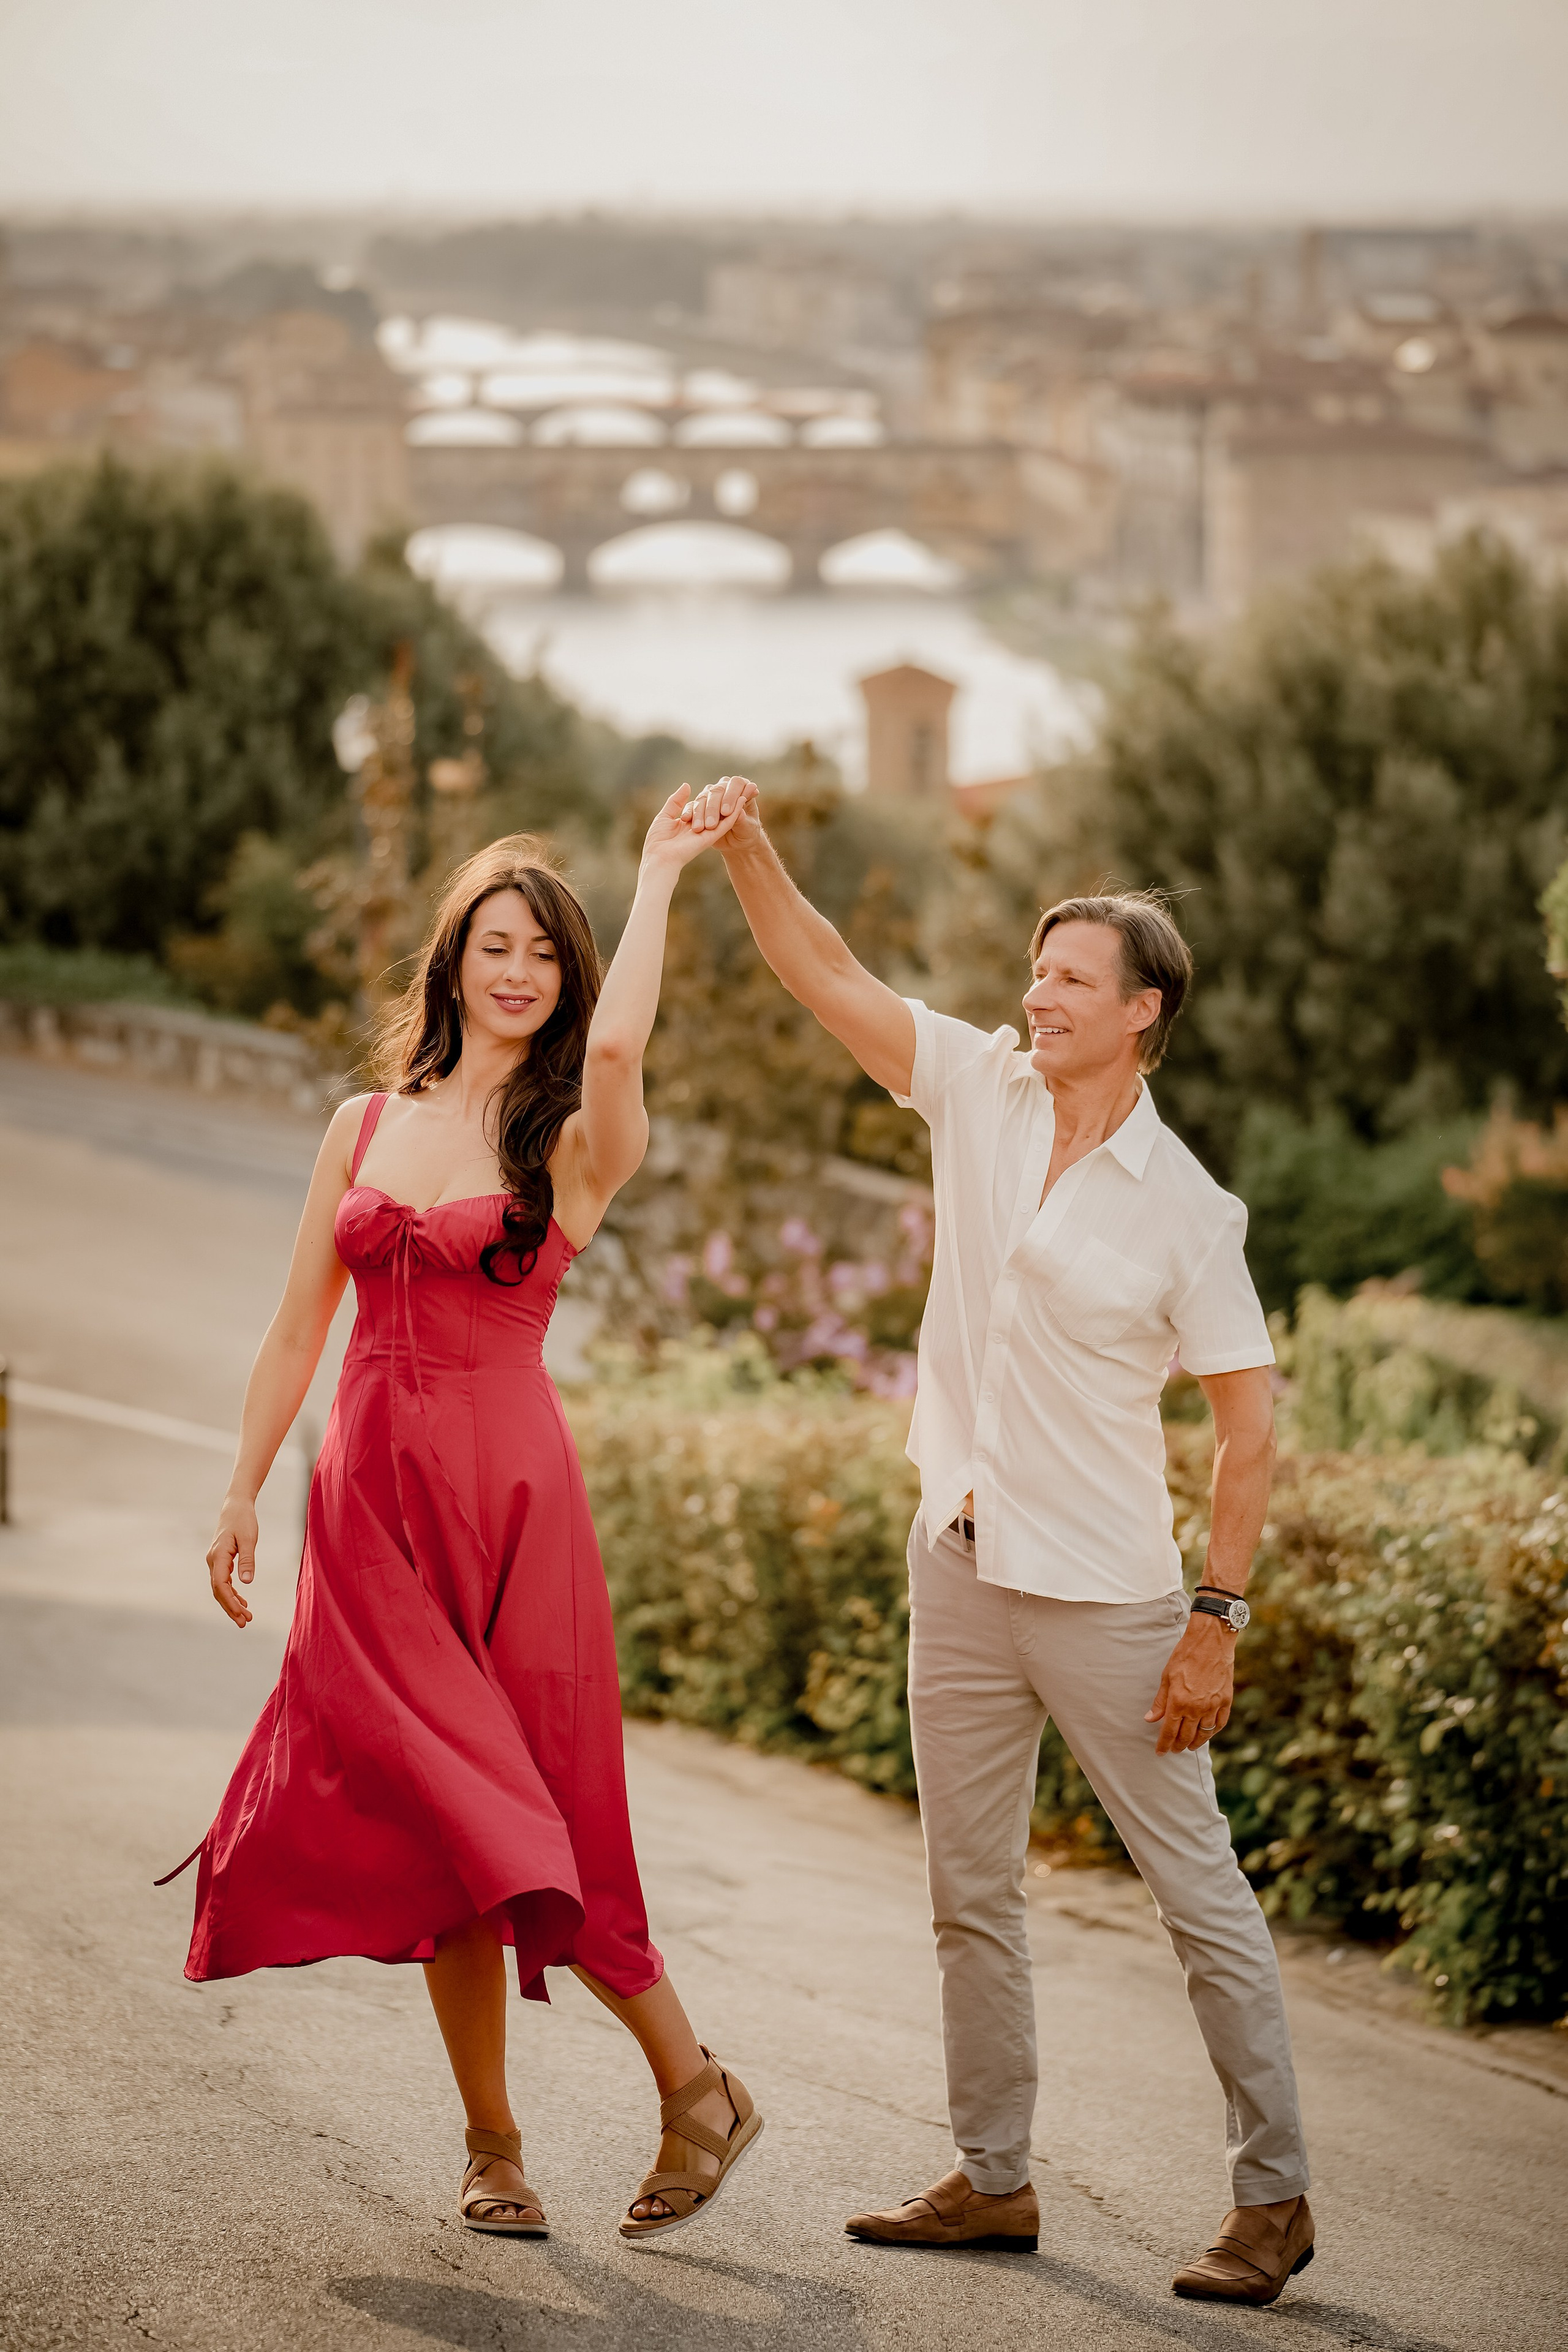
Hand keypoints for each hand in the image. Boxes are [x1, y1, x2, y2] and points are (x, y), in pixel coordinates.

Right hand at [207, 1495, 258, 1626]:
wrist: (235, 1507)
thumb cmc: (243, 1520)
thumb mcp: (249, 1539)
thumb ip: (248, 1560)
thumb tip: (246, 1582)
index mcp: (218, 1556)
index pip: (220, 1585)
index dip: (230, 1602)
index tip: (242, 1614)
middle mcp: (213, 1561)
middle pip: (219, 1591)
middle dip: (231, 1608)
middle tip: (244, 1623)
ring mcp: (215, 1561)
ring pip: (221, 1588)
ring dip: (232, 1603)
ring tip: (245, 1617)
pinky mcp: (221, 1560)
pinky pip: (224, 1581)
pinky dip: (232, 1593)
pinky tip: (242, 1602)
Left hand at [640, 782, 755, 873]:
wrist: (660, 858)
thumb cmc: (658, 840)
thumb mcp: (665, 816)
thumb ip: (676, 801)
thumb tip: (687, 785)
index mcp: (688, 823)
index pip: (702, 807)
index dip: (711, 797)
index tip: (719, 787)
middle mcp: (699, 827)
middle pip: (715, 810)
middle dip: (725, 798)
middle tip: (737, 785)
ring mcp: (707, 832)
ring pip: (724, 816)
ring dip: (734, 802)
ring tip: (744, 789)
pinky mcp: (712, 836)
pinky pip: (727, 823)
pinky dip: (735, 811)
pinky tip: (742, 799)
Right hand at [680, 774, 760, 852]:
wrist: (737, 842)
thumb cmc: (747, 832)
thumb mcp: (748, 829)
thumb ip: (744, 821)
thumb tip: (740, 813)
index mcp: (742, 789)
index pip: (736, 783)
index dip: (731, 796)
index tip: (726, 812)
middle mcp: (726, 788)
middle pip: (717, 790)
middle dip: (713, 807)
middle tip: (712, 824)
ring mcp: (711, 795)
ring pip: (703, 797)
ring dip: (700, 812)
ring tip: (700, 828)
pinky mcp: (700, 805)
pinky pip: (692, 805)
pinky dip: (689, 811)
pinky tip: (686, 818)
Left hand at [1146, 1614, 1234, 1753]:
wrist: (1210, 1642)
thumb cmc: (1185, 1655)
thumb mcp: (1167, 1676)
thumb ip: (1160, 1701)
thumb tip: (1150, 1719)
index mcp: (1179, 1702)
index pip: (1169, 1731)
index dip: (1164, 1744)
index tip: (1160, 1752)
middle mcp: (1196, 1708)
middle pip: (1186, 1736)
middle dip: (1179, 1746)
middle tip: (1174, 1750)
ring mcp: (1213, 1706)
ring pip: (1204, 1733)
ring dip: (1196, 1743)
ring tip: (1189, 1746)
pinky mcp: (1226, 1701)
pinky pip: (1219, 1723)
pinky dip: (1213, 1732)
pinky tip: (1207, 1733)